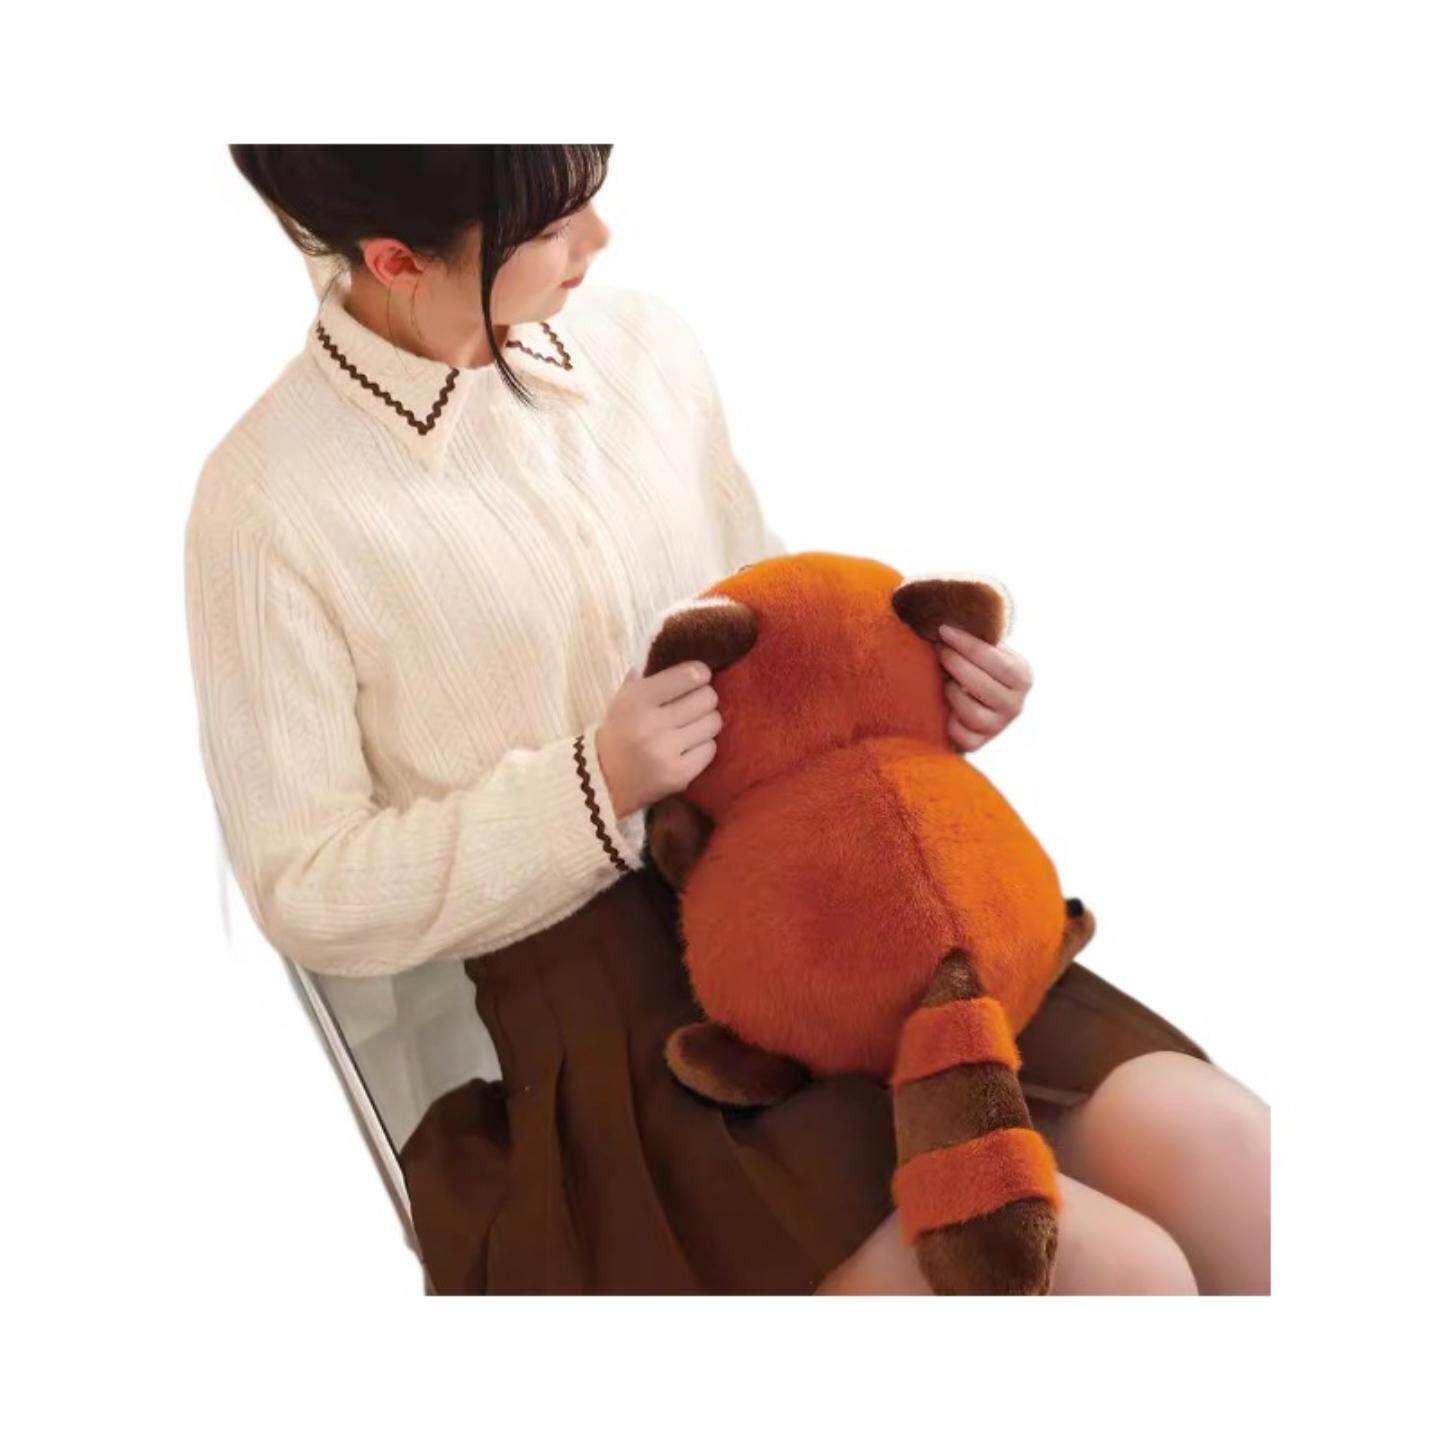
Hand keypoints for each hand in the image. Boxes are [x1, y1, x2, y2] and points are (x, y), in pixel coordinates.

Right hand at [595, 661, 721, 818]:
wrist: (603, 781)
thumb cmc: (617, 733)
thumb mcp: (622, 700)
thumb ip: (648, 678)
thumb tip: (683, 662)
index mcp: (637, 700)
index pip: (690, 675)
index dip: (700, 674)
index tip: (698, 678)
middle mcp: (652, 724)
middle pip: (708, 698)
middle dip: (704, 699)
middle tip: (695, 704)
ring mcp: (667, 752)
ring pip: (713, 723)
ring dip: (705, 723)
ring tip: (691, 726)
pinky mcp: (679, 775)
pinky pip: (710, 749)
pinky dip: (703, 747)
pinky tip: (687, 748)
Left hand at [936, 624, 1032, 752]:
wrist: (968, 706)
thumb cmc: (973, 669)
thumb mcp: (984, 653)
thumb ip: (978, 637)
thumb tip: (951, 611)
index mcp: (1022, 676)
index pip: (997, 661)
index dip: (969, 645)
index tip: (944, 630)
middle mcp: (1016, 704)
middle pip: (983, 685)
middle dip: (956, 664)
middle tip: (939, 649)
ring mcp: (999, 726)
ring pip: (972, 712)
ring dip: (953, 693)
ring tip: (946, 681)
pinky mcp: (979, 744)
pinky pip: (961, 735)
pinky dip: (949, 721)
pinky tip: (945, 709)